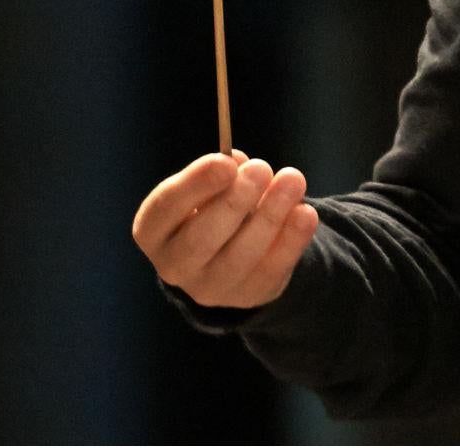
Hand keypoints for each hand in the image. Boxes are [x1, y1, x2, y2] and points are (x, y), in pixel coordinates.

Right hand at [132, 150, 320, 308]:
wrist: (229, 253)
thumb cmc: (212, 206)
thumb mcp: (207, 187)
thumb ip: (220, 174)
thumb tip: (243, 166)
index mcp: (154, 230)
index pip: (166, 207)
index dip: (195, 184)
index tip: (226, 162)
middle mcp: (174, 265)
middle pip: (201, 239)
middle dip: (234, 202)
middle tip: (261, 168)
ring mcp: (210, 288)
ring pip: (240, 256)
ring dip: (270, 216)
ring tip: (292, 180)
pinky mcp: (247, 296)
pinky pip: (271, 269)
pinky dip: (292, 239)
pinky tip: (305, 212)